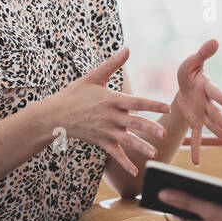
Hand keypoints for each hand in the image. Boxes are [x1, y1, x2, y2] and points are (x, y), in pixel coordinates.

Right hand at [51, 47, 170, 175]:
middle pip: (134, 123)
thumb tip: (127, 48)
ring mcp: (105, 131)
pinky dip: (124, 163)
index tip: (166, 106)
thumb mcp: (93, 77)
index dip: (151, 104)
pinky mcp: (100, 142)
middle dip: (150, 128)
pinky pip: (115, 155)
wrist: (55, 115)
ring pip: (127, 141)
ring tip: (155, 154)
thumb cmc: (75, 93)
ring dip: (141, 147)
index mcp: (111, 100)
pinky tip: (135, 172)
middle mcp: (110, 117)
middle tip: (164, 133)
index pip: (135, 102)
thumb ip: (112, 64)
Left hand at [175, 39, 221, 165]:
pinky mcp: (195, 121)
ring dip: (218, 133)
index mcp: (207, 87)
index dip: (221, 97)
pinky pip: (197, 136)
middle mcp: (208, 102)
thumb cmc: (190, 72)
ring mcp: (203, 113)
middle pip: (215, 113)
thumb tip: (215, 40)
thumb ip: (203, 53)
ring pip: (211, 125)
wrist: (185, 85)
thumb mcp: (192, 62)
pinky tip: (197, 163)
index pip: (215, 92)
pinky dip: (197, 149)